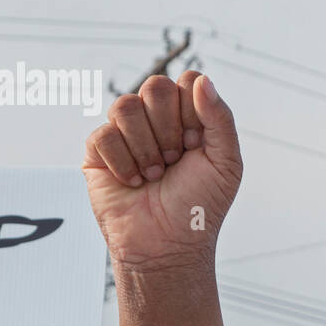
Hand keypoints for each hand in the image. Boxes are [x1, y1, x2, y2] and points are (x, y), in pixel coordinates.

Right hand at [82, 71, 241, 273]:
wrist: (169, 246)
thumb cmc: (200, 208)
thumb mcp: (226, 165)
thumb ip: (221, 120)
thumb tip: (202, 79)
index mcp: (189, 120)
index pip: (187, 82)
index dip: (192, 111)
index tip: (196, 146)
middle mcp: (157, 121)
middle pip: (155, 86)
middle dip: (170, 130)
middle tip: (175, 162)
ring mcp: (126, 133)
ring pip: (126, 106)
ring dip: (147, 149)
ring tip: (155, 176)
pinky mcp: (99, 150)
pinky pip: (104, 134)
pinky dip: (124, 164)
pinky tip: (134, 183)